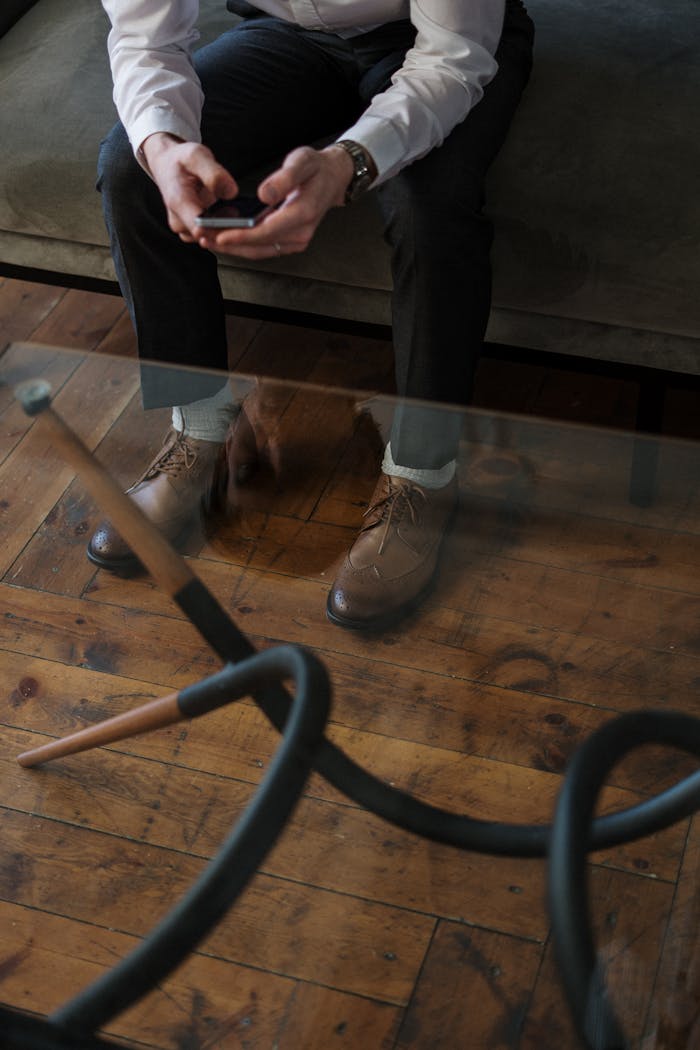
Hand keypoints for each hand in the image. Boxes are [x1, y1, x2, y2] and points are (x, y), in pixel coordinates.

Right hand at [142, 133, 237, 242]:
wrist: (169, 167)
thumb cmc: (181, 160)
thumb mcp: (196, 156)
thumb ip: (213, 174)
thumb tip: (232, 193)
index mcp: (178, 202)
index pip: (198, 225)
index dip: (220, 228)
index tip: (240, 222)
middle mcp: (179, 221)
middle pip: (209, 237)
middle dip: (229, 230)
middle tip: (250, 218)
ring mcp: (187, 229)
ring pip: (212, 240)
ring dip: (229, 231)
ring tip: (244, 215)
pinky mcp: (195, 232)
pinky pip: (213, 237)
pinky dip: (226, 229)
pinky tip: (237, 217)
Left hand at [196, 145, 353, 259]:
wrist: (332, 179)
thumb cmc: (315, 168)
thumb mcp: (302, 162)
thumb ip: (284, 178)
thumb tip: (264, 195)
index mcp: (303, 213)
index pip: (267, 231)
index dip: (242, 236)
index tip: (220, 236)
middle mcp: (301, 233)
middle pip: (260, 246)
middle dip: (231, 245)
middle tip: (203, 238)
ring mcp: (297, 241)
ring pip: (260, 251)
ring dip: (234, 249)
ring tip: (208, 240)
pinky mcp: (291, 242)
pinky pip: (264, 248)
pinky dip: (244, 246)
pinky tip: (225, 240)